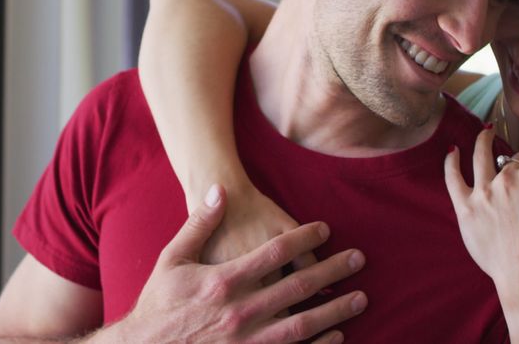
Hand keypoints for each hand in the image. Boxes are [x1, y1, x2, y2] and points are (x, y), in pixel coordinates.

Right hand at [109, 185, 367, 343]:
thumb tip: (218, 189)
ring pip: (303, 322)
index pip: (277, 252)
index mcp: (224, 280)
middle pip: (299, 285)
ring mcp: (247, 341)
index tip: (325, 230)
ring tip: (360, 299)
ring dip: (335, 310)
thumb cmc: (158, 304)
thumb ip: (199, 224)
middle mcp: (240, 311)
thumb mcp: (172, 259)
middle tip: (359, 260)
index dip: (306, 238)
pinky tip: (337, 336)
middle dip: (334, 271)